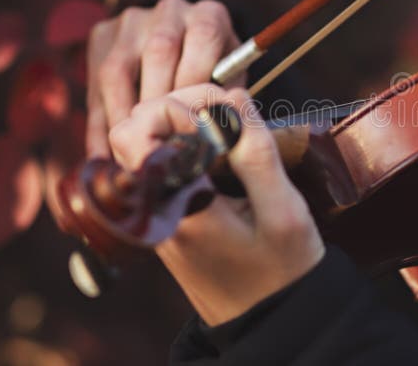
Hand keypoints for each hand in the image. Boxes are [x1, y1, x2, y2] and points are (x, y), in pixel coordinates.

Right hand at [87, 0, 243, 157]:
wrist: (184, 52)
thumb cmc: (215, 78)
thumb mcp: (232, 82)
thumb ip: (229, 99)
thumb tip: (219, 126)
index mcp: (208, 14)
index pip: (204, 35)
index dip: (196, 79)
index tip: (189, 120)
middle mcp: (170, 9)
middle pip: (160, 50)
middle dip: (158, 100)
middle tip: (157, 141)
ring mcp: (131, 20)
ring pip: (118, 68)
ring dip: (122, 116)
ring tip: (128, 154)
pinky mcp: (102, 35)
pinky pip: (94, 82)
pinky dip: (98, 125)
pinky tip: (104, 157)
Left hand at [108, 84, 325, 325]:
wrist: (269, 321)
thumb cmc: (282, 271)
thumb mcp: (283, 211)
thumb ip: (257, 152)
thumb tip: (233, 97)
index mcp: (178, 204)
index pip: (139, 128)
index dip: (183, 102)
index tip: (230, 108)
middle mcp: (156, 206)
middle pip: (134, 128)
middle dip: (179, 105)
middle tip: (228, 111)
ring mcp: (157, 211)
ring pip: (146, 141)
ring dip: (182, 122)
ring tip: (229, 128)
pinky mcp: (167, 214)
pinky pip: (161, 162)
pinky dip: (186, 142)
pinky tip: (224, 148)